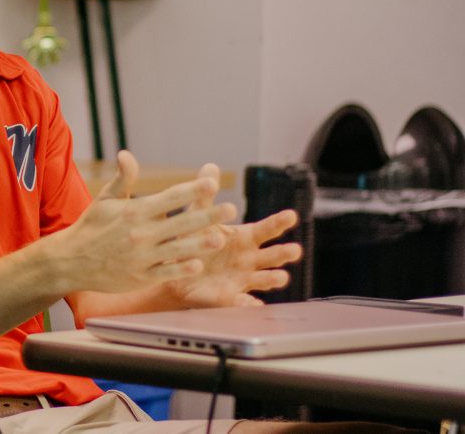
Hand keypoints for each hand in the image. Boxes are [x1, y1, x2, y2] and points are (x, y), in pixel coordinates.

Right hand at [52, 151, 235, 295]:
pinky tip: (198, 264)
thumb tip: (126, 154)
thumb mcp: (105, 200)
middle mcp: (141, 233)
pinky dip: (182, 268)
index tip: (212, 182)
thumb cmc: (91, 227)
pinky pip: (166, 272)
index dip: (192, 190)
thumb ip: (122, 178)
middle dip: (207, 216)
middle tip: (230, 209)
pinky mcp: (141, 277)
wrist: (70, 261)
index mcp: (135, 211)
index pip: (170, 198)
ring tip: (221, 238)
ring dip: (201, 244)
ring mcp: (142, 257)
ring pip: (178, 249)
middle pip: (180, 223)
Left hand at [162, 163, 302, 307]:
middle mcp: (249, 259)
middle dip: (283, 253)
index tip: (291, 215)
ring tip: (280, 277)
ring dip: (273, 279)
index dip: (278, 223)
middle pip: (271, 256)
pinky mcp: (230, 298)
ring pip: (264, 280)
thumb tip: (210, 165)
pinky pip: (243, 303)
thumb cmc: (194, 241)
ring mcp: (242, 279)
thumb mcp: (197, 216)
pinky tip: (255, 306)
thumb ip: (205, 194)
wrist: (175, 271)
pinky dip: (249, 304)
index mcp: (244, 238)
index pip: (265, 229)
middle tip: (294, 250)